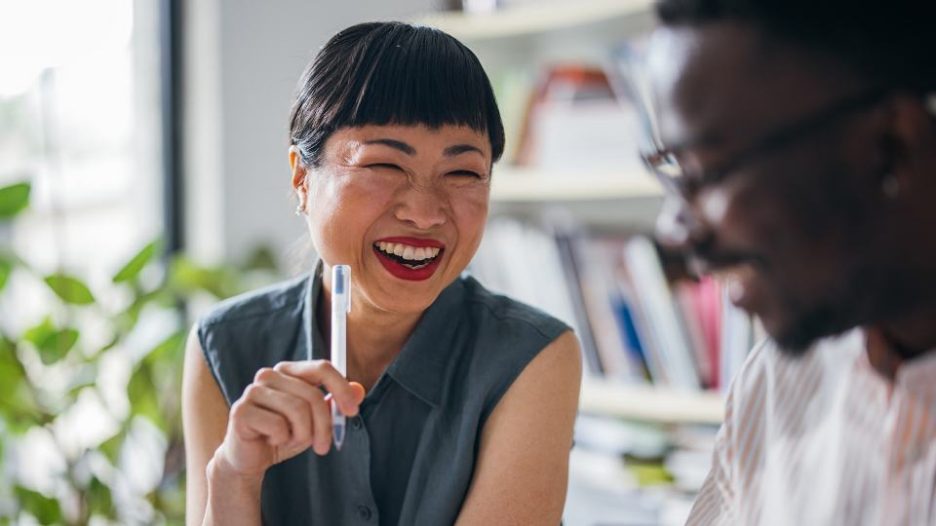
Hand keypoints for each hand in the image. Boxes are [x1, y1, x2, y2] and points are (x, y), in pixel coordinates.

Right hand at [214, 360, 365, 477]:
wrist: (250, 459)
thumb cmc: (284, 435)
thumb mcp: (315, 420)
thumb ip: (335, 403)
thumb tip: (359, 390)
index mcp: (288, 371)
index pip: (322, 368)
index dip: (341, 389)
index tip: (352, 412)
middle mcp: (269, 375)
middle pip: (313, 395)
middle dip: (324, 426)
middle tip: (323, 447)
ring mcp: (253, 391)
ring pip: (297, 410)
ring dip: (302, 435)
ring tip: (291, 441)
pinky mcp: (241, 411)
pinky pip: (277, 426)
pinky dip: (281, 440)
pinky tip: (271, 441)